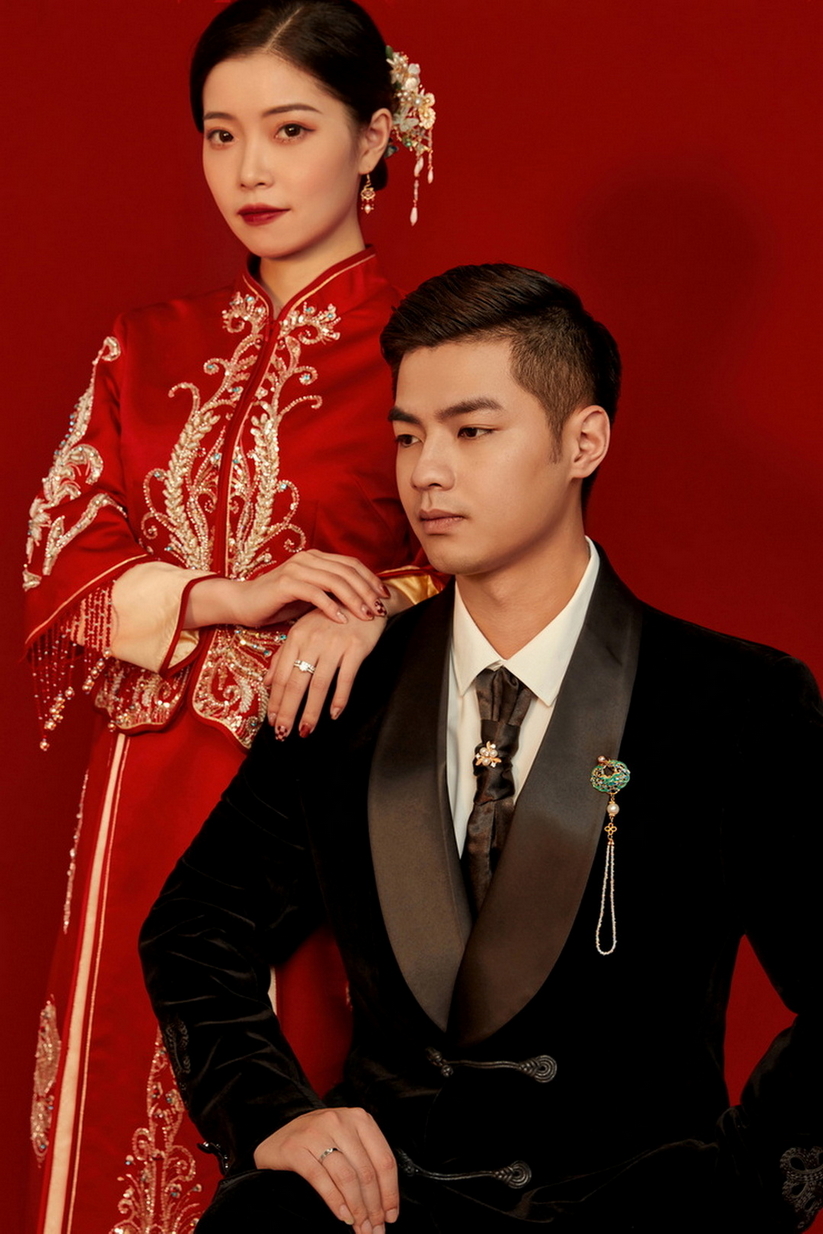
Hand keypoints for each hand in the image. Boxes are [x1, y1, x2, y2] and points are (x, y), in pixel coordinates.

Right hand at [184, 551, 389, 630]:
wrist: (243, 604)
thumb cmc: (279, 603)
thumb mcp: (311, 597)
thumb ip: (332, 594)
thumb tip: (363, 602)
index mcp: (316, 558)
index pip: (352, 564)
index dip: (371, 579)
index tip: (385, 597)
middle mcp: (308, 558)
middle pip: (347, 571)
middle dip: (367, 590)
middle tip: (380, 609)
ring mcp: (296, 569)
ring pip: (334, 581)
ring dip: (353, 599)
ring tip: (366, 616)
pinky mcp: (285, 584)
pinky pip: (315, 594)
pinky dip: (331, 607)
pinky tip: (342, 621)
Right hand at [254, 1107, 398, 1231]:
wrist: (277, 1137)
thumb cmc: (318, 1141)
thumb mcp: (346, 1140)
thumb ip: (366, 1160)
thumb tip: (385, 1203)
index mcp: (359, 1119)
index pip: (384, 1160)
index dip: (390, 1192)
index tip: (391, 1215)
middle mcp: (340, 1121)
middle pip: (366, 1172)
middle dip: (373, 1207)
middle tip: (374, 1229)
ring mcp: (316, 1133)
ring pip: (346, 1177)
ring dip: (357, 1208)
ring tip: (359, 1227)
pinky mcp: (295, 1148)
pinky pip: (320, 1179)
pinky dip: (334, 1201)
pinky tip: (342, 1215)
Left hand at [265, 605, 387, 737]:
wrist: (364, 599)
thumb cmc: (331, 618)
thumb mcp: (304, 631)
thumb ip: (284, 655)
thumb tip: (268, 683)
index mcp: (297, 637)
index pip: (282, 675)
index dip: (276, 701)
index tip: (272, 722)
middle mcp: (313, 641)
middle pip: (297, 683)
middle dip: (289, 711)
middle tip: (283, 734)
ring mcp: (335, 644)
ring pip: (319, 684)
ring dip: (312, 710)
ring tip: (306, 730)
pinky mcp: (356, 648)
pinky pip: (346, 678)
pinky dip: (340, 697)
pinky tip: (334, 714)